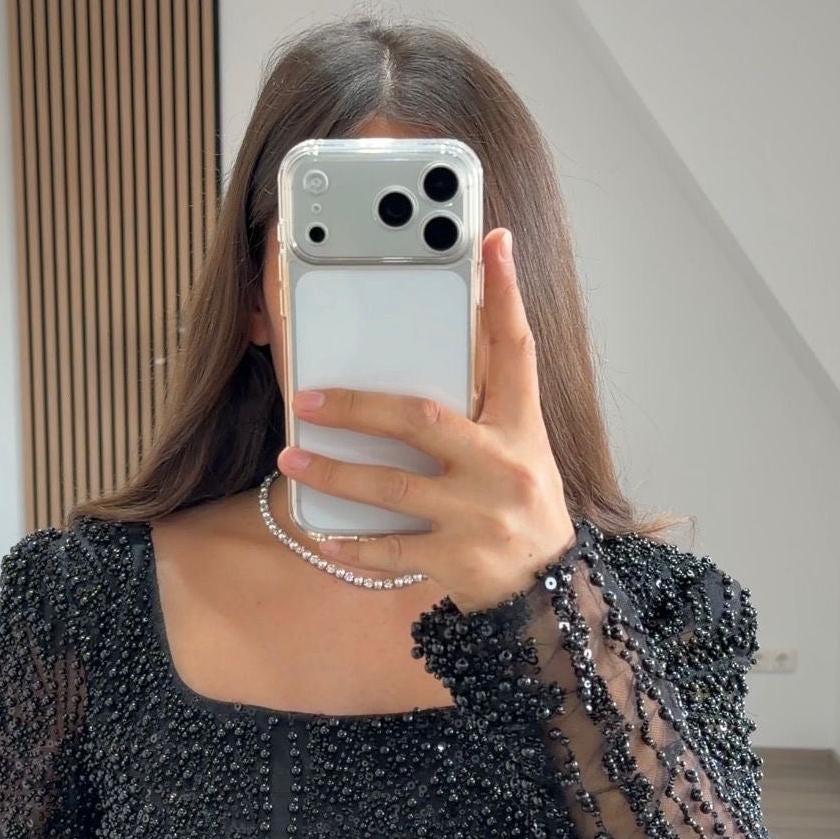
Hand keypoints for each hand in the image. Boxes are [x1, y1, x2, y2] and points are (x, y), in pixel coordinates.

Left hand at [275, 226, 576, 613]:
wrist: (547, 596)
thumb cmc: (520, 511)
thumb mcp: (519, 452)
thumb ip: (480, 408)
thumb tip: (426, 362)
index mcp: (521, 430)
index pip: (517, 351)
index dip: (506, 295)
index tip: (494, 242)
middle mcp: (503, 467)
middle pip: (423, 421)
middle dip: (358, 408)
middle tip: (306, 399)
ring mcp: (479, 517)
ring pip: (394, 488)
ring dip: (336, 473)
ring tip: (292, 460)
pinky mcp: (458, 560)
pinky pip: (392, 551)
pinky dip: (352, 544)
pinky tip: (321, 532)